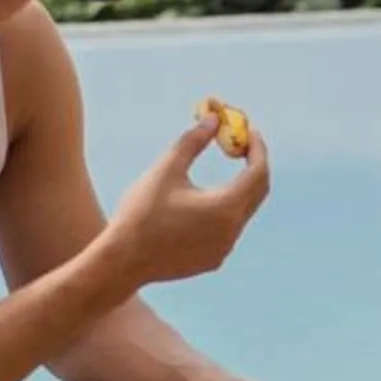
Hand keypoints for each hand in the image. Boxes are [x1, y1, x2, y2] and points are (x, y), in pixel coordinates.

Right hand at [104, 116, 271, 286]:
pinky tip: (206, 199)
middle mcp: (232, 231)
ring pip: (243, 211)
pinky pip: (229, 229)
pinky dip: (226, 208)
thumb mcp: (167, 169)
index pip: (258, 172)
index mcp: (226, 208)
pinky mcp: (212, 260)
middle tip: (240, 144)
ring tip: (224, 166)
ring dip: (239, 186)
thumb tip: (213, 118)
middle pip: (257, 192)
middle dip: (253, 164)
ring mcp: (224, 249)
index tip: (247, 130)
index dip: (256, 147)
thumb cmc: (142, 213)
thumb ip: (194, 141)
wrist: (121, 262)